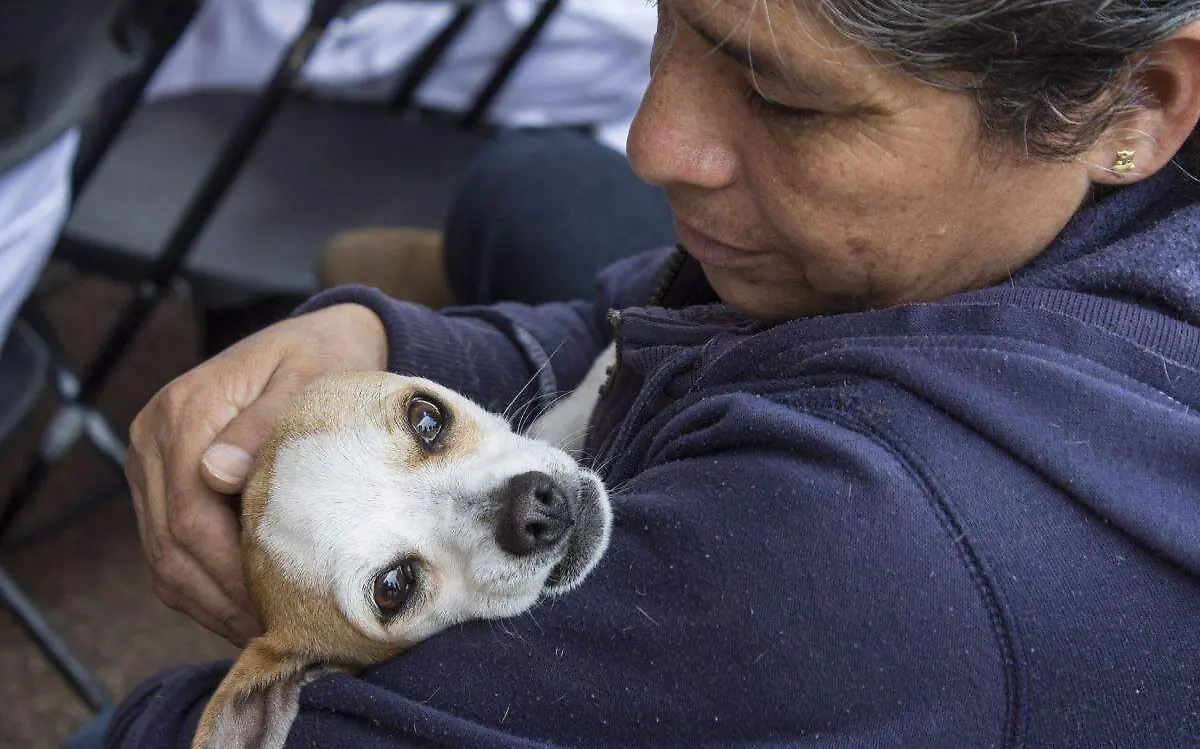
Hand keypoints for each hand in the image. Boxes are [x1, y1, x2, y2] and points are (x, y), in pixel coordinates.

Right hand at [126, 304, 386, 644]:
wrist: (321, 339)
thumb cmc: (327, 361)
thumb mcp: (312, 379)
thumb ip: (265, 425)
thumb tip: (216, 473)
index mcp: (185, 410)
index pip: (189, 515)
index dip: (230, 571)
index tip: (276, 605)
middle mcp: (153, 436)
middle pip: (168, 544)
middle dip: (220, 599)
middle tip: (273, 634)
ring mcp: (152, 460)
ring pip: (161, 556)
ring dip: (208, 601)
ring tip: (262, 631)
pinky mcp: (163, 479)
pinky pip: (168, 546)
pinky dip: (202, 584)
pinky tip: (245, 606)